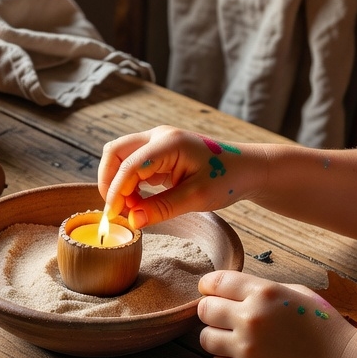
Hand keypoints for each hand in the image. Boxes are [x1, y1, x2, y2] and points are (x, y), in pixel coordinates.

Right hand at [98, 125, 259, 228]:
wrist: (247, 169)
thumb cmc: (227, 179)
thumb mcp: (197, 198)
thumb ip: (162, 208)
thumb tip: (132, 220)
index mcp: (169, 143)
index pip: (129, 164)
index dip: (117, 191)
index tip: (114, 216)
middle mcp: (158, 137)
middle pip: (116, 152)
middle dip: (109, 181)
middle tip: (117, 211)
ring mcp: (157, 143)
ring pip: (121, 157)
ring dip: (118, 182)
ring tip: (131, 209)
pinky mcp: (158, 153)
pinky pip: (132, 165)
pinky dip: (128, 183)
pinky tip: (138, 203)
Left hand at [197, 270, 356, 357]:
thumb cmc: (320, 325)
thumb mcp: (294, 292)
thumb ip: (260, 289)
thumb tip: (230, 291)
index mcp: (262, 292)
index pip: (215, 282)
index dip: (209, 286)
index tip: (210, 292)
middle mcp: (250, 318)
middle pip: (204, 310)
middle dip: (212, 312)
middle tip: (224, 318)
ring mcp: (246, 349)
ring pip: (205, 339)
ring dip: (216, 338)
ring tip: (234, 340)